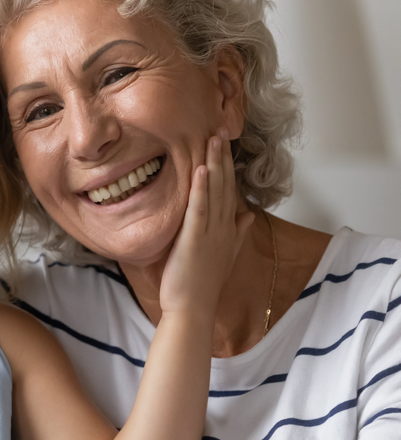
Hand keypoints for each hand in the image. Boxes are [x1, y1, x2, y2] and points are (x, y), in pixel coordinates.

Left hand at [159, 130, 253, 315]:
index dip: (227, 167)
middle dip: (222, 157)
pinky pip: (199, 210)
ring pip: (214, 192)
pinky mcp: (194, 240)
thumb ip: (236, 234)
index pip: (229, 191)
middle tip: (220, 130)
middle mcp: (222, 228)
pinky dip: (200, 189)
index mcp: (227, 230)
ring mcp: (210, 233)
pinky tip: (199, 169)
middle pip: (225, 186)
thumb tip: (247, 215)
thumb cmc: (201, 284)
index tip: (224, 144)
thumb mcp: (223, 255)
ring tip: (213, 139)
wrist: (193, 309)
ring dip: (214, 165)